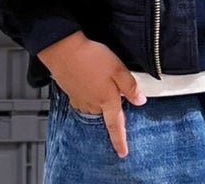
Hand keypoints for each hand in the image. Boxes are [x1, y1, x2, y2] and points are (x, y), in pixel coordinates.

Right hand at [37, 31, 146, 158]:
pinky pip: (83, 99)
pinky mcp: (71, 92)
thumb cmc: (91, 58)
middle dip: (110, 108)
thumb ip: (130, 86)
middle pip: (105, 114)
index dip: (120, 140)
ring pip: (94, 106)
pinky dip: (88, 93)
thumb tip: (140, 100)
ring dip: (98, 99)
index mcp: (107, 100)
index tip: (123, 152)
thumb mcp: (118, 69)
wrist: (64, 50)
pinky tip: (88, 81)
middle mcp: (92, 104)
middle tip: (111, 92)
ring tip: (100, 81)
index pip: (116, 125)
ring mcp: (80, 99)